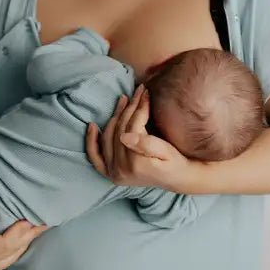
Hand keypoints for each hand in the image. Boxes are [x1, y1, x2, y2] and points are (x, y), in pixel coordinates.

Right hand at [0, 208, 47, 269]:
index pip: (4, 244)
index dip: (20, 233)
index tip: (30, 219)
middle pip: (11, 253)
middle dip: (28, 238)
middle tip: (44, 223)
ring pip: (10, 260)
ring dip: (25, 244)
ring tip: (38, 230)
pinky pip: (4, 263)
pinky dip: (16, 251)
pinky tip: (24, 240)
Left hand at [85, 84, 199, 191]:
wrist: (177, 178)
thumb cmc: (175, 162)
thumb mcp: (167, 152)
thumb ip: (147, 145)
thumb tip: (125, 136)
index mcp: (135, 163)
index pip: (133, 126)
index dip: (140, 107)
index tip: (146, 92)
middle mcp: (120, 170)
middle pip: (120, 130)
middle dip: (129, 108)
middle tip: (138, 91)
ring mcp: (113, 172)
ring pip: (109, 136)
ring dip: (115, 116)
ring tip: (124, 99)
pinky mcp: (110, 173)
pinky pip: (95, 156)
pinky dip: (92, 141)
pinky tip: (92, 125)